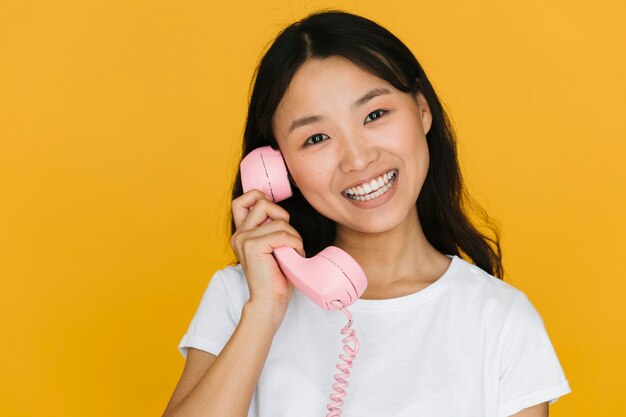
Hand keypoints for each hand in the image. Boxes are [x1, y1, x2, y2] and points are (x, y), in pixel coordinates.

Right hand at [230, 189, 304, 308]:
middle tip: (287, 238)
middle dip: (283, 216)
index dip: (259, 197)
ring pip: (278, 221)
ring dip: (293, 236)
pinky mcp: (253, 246)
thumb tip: (280, 210)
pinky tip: (294, 256)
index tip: (275, 214)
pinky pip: (283, 234)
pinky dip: (295, 244)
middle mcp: (239, 234)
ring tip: (292, 252)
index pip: (242, 200)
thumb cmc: (276, 276)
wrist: (269, 301)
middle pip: (263, 203)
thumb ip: (270, 228)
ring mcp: (244, 239)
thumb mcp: (272, 246)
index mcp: (241, 233)